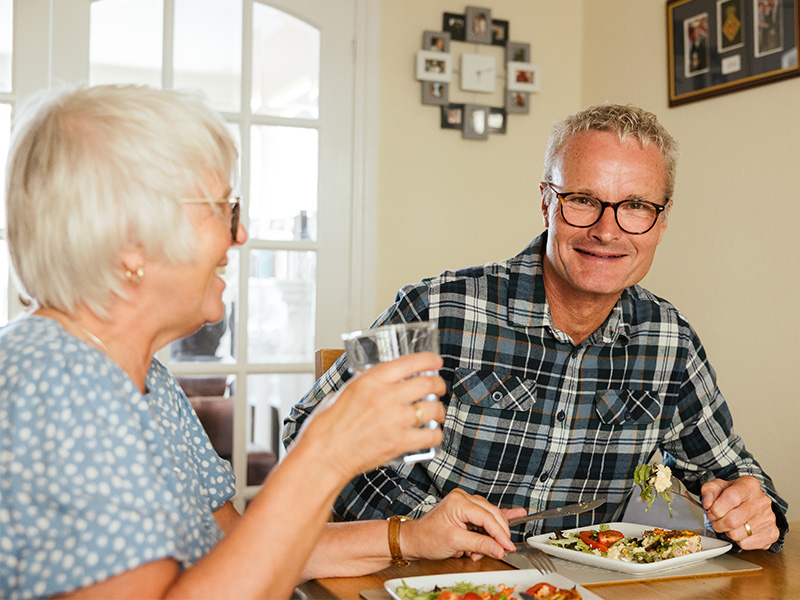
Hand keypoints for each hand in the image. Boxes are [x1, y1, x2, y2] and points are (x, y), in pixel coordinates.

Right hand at [298, 352, 445, 480]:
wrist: (322, 456)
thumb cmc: (326, 428)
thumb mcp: (342, 393)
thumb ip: (363, 387)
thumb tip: (375, 385)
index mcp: (371, 380)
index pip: (410, 362)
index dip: (429, 360)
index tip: (436, 361)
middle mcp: (386, 396)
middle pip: (428, 383)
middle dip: (439, 384)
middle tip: (439, 387)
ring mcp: (395, 420)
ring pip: (434, 408)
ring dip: (439, 410)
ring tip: (437, 413)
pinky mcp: (399, 443)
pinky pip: (431, 436)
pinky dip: (435, 435)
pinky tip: (431, 434)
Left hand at [400, 489, 525, 561]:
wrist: (414, 540)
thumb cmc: (427, 538)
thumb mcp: (455, 542)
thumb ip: (480, 544)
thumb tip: (499, 549)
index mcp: (459, 501)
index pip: (488, 517)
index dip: (500, 534)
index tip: (508, 547)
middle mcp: (463, 498)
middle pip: (492, 515)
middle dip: (497, 535)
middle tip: (503, 550)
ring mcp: (465, 503)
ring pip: (490, 519)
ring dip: (490, 537)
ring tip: (481, 550)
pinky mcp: (467, 511)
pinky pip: (486, 515)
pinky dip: (499, 520)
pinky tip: (516, 514)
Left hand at [702, 476, 778, 549]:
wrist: (752, 502)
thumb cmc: (734, 494)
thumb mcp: (718, 486)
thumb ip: (708, 491)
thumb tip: (707, 504)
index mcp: (749, 485)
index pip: (731, 498)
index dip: (716, 508)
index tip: (711, 512)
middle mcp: (762, 501)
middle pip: (732, 520)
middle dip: (718, 523)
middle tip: (716, 520)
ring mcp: (769, 519)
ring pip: (736, 534)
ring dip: (727, 532)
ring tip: (730, 524)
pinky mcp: (771, 534)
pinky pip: (745, 544)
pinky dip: (738, 540)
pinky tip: (740, 530)